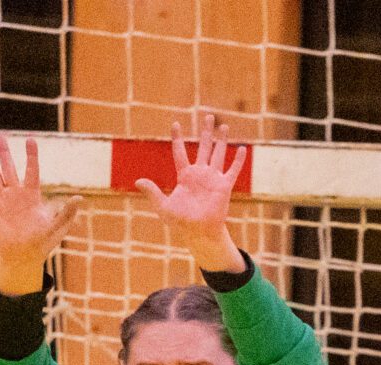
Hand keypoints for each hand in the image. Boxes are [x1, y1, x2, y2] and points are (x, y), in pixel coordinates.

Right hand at [0, 138, 82, 295]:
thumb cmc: (42, 244)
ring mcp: (4, 201)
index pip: (31, 170)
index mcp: (32, 196)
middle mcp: (17, 194)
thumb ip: (66, 213)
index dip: (31, 155)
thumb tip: (79, 198)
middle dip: (4, 153)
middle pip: (9, 168)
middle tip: (0, 135)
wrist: (23, 257)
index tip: (30, 139)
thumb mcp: (57, 228)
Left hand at [135, 113, 247, 272]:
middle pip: (203, 147)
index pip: (180, 152)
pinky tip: (242, 148)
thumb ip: (152, 192)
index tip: (175, 124)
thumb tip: (138, 181)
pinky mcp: (224, 186)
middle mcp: (200, 173)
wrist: (199, 232)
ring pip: (218, 154)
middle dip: (205, 132)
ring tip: (223, 126)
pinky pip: (232, 170)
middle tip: (207, 116)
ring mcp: (213, 178)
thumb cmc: (181, 221)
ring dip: (221, 140)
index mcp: (185, 176)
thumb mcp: (163, 206)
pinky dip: (238, 160)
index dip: (177, 138)